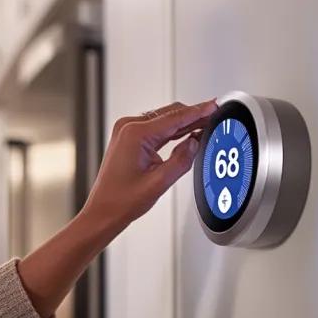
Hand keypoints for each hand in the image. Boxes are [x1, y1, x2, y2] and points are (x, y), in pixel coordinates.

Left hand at [16, 99, 216, 317]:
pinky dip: (172, 130)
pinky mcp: (128, 139)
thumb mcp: (160, 182)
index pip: (175, 118)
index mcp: (135, 134)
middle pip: (169, 114)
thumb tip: (195, 142)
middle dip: (193, 115)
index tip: (213, 105)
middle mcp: (128, 128)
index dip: (198, 111)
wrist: (103, 212)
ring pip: (163, 120)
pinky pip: (155, 129)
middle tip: (214, 116)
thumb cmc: (121, 201)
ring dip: (183, 122)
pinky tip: (186, 132)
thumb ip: (182, 160)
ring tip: (205, 123)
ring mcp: (126, 132)